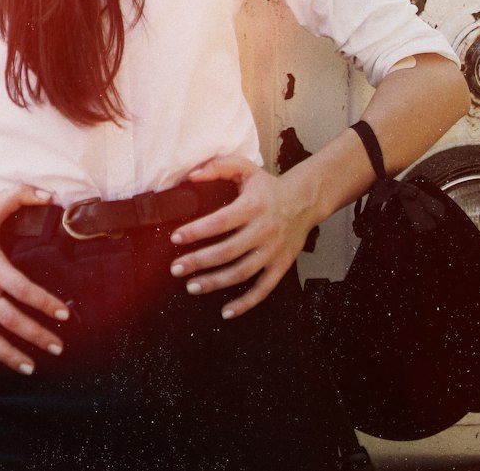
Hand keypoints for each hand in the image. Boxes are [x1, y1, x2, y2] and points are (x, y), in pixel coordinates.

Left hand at [168, 156, 319, 319]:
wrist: (304, 200)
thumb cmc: (268, 186)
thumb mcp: (245, 169)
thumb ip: (218, 167)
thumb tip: (191, 176)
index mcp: (253, 206)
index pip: (221, 222)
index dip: (197, 231)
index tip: (175, 239)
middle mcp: (264, 230)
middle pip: (227, 251)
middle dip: (199, 261)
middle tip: (176, 269)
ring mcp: (273, 251)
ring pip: (242, 272)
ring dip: (215, 283)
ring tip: (191, 287)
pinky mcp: (281, 266)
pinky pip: (263, 289)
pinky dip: (245, 303)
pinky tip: (225, 312)